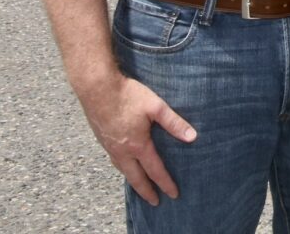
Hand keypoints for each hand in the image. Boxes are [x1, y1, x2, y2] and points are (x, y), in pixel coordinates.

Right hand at [78, 73, 196, 205]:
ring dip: (133, 180)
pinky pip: (114, 160)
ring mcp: (109, 146)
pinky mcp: (101, 138)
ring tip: (139, 185)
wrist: (97, 88)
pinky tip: (124, 163)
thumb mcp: (155, 107)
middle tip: (155, 202)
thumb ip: (174, 123)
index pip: (155, 170)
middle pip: (135, 177)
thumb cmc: (127, 95)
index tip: (174, 194)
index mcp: (137, 145)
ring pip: (123, 170)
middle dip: (146, 191)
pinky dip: (122, 168)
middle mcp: (122, 150)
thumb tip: (192, 137)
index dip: (165, 183)